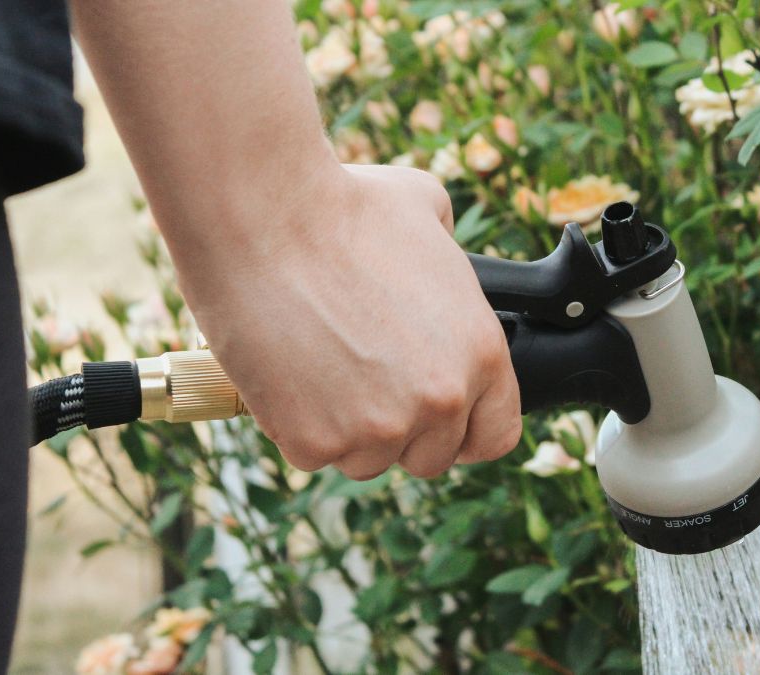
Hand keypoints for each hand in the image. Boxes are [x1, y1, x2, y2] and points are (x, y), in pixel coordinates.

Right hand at [171, 163, 521, 478]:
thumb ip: (452, 263)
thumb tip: (443, 267)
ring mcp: (378, 428)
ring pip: (367, 460)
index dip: (464, 428)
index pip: (495, 434)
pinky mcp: (316, 442)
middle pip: (430, 456)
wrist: (264, 219)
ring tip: (318, 365)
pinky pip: (312, 454)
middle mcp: (440, 400)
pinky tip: (285, 371)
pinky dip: (295, 425)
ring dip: (346, 429)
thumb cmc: (344, 207)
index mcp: (483, 354)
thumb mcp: (432, 214)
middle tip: (362, 381)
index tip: (437, 419)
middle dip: (400, 427)